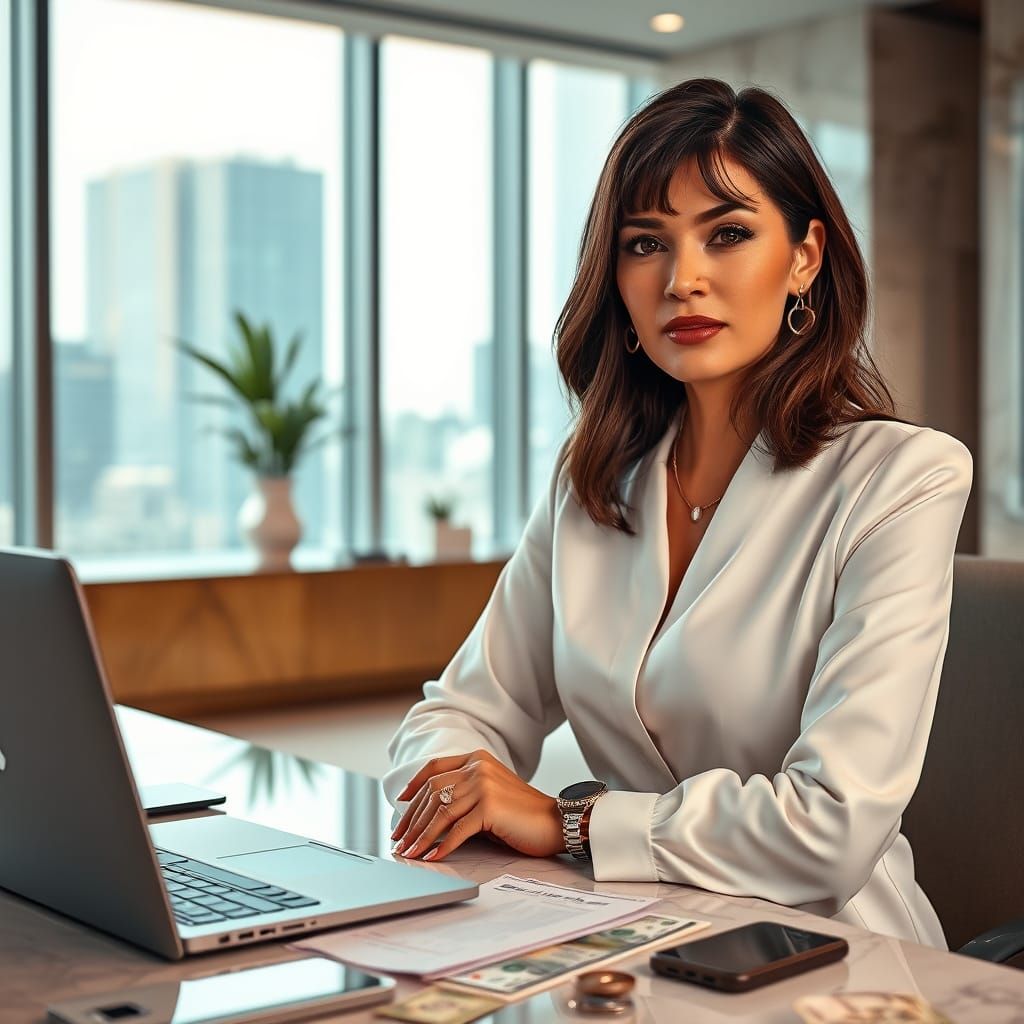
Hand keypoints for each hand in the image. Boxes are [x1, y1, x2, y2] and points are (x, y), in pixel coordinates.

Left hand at [390, 749, 564, 861]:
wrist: (556, 821)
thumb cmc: (523, 814)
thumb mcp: (490, 794)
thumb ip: (465, 794)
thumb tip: (430, 816)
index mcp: (477, 759)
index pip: (434, 769)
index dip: (413, 786)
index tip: (399, 804)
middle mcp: (478, 767)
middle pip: (432, 792)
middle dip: (411, 819)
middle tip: (399, 838)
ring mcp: (484, 785)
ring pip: (441, 813)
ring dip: (421, 836)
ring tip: (409, 852)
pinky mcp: (490, 806)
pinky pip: (457, 830)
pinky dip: (442, 845)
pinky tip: (432, 857)